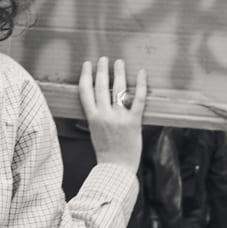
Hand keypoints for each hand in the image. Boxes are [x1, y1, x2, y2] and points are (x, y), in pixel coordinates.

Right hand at [78, 58, 146, 175]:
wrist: (116, 168)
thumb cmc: (106, 153)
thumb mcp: (94, 132)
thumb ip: (96, 116)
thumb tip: (100, 102)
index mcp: (92, 117)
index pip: (85, 91)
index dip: (86, 75)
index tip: (87, 64)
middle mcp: (104, 115)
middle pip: (100, 86)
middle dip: (101, 70)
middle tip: (104, 59)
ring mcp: (119, 117)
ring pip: (117, 89)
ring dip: (118, 72)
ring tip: (119, 62)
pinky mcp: (134, 121)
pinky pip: (137, 99)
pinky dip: (140, 84)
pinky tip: (141, 73)